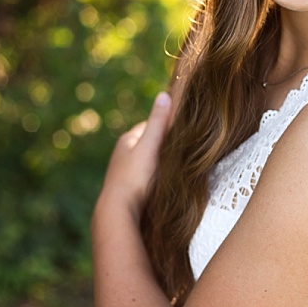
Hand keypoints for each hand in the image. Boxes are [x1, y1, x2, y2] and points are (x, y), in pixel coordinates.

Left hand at [99, 90, 175, 219]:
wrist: (119, 212)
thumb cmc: (135, 177)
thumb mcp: (149, 146)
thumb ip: (158, 123)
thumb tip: (164, 95)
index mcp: (127, 140)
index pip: (150, 126)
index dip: (167, 125)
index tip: (185, 127)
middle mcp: (123, 154)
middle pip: (150, 144)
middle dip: (166, 144)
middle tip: (188, 147)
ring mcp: (126, 171)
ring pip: (150, 161)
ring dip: (163, 161)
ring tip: (181, 164)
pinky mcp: (131, 188)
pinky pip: (149, 176)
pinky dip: (159, 175)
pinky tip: (168, 182)